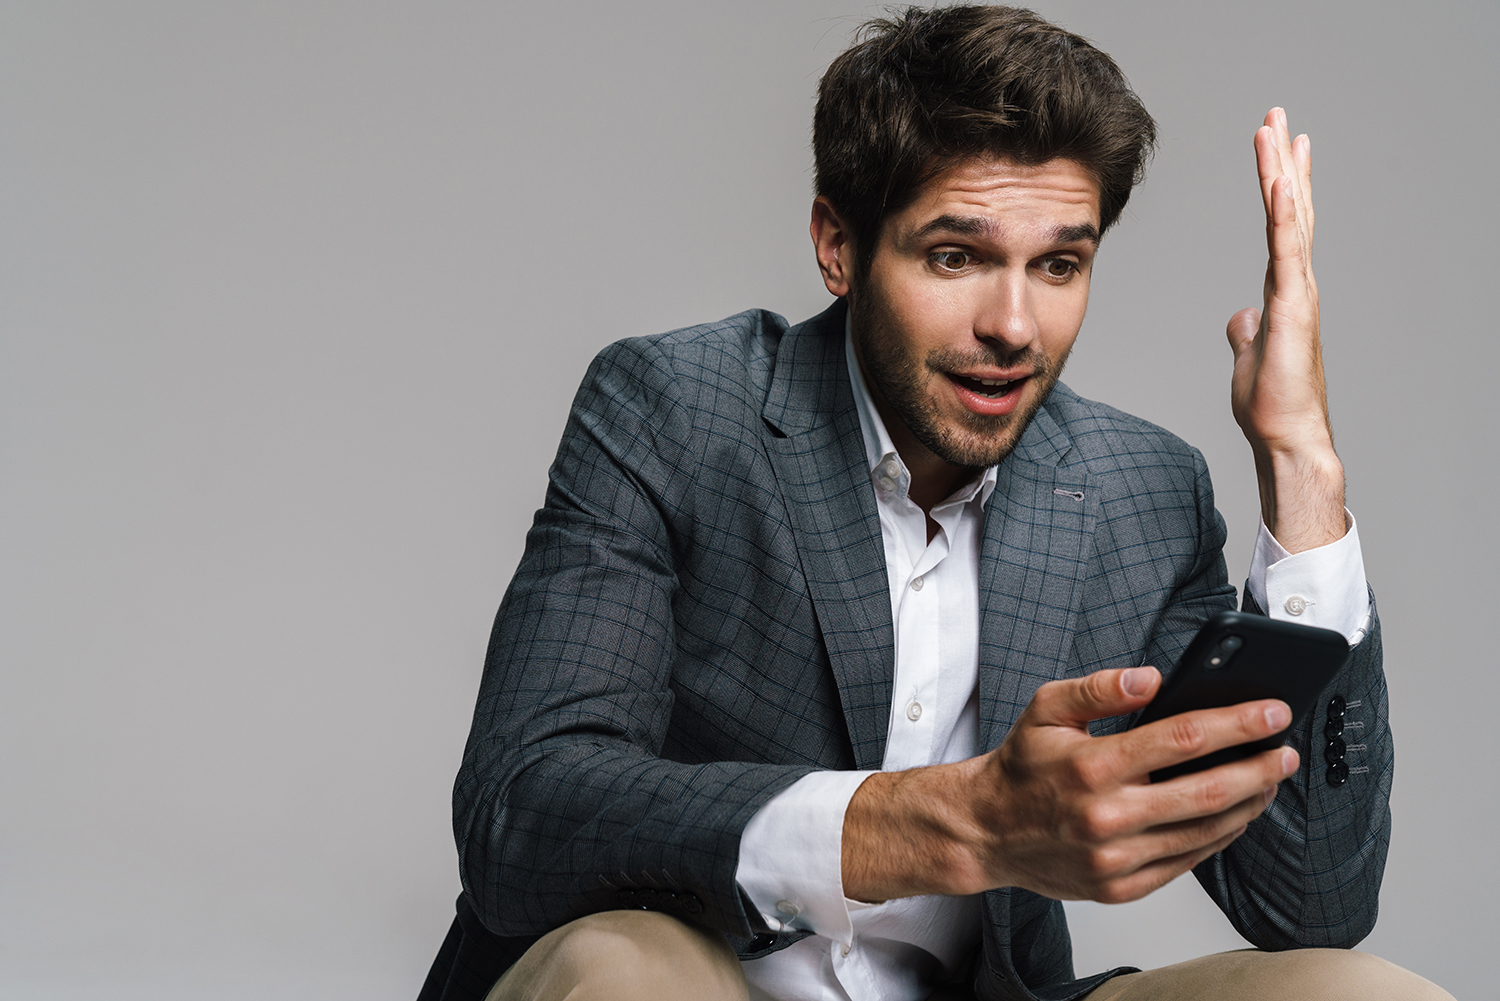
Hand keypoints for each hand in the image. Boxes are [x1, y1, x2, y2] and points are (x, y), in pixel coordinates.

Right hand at [841, 667, 1298, 903]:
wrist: (987, 831)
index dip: (1237, 724)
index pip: (1182, 739)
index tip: (1272, 712)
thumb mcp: (1046, 709)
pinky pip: (1187, 862)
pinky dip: (1219, 837)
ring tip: (1269, 781)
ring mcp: (1116, 858)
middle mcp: (1107, 816)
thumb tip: (1150, 677)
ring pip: (1205, 831)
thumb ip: (1098, 688)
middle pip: (1207, 791)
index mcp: (1091, 766)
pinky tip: (1233, 815)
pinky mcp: (1121, 887)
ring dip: (1248, 804)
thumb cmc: (1021, 767)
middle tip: (1286, 751)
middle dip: (1259, 768)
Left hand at [1226, 108, 1345, 551]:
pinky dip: (1286, 216)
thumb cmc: (1272, 404)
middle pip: (1291, 209)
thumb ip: (1247, 332)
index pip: (1282, 224)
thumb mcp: (1250, 355)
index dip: (1279, 184)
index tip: (1275, 147)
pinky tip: (1283, 184)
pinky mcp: (1293, 307)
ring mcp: (1298, 292)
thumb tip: (1241, 318)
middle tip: (1277, 116)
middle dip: (1283, 161)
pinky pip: (1288, 252)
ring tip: (1275, 129)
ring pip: (1290, 219)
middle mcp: (1297, 283)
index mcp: (1285, 289)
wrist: (1287, 436)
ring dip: (1281, 173)